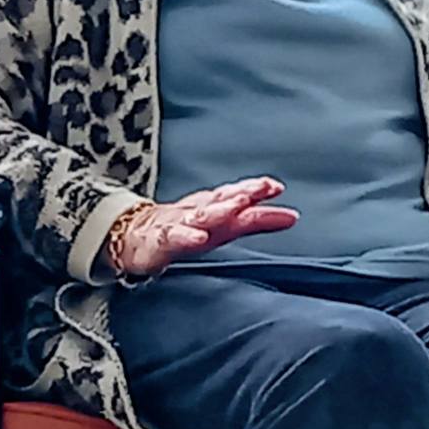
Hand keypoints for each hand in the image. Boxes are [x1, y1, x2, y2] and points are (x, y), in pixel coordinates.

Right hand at [112, 176, 299, 276]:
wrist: (136, 237)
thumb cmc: (185, 229)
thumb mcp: (221, 225)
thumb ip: (254, 219)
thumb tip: (292, 216)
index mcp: (215, 208)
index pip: (239, 196)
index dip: (257, 191)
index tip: (277, 187)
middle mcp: (200, 213)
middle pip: (225, 201)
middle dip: (245, 193)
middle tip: (265, 188)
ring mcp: (180, 225)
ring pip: (202, 215)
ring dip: (221, 209)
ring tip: (238, 204)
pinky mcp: (160, 241)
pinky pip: (174, 238)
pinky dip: (187, 236)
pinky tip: (199, 237)